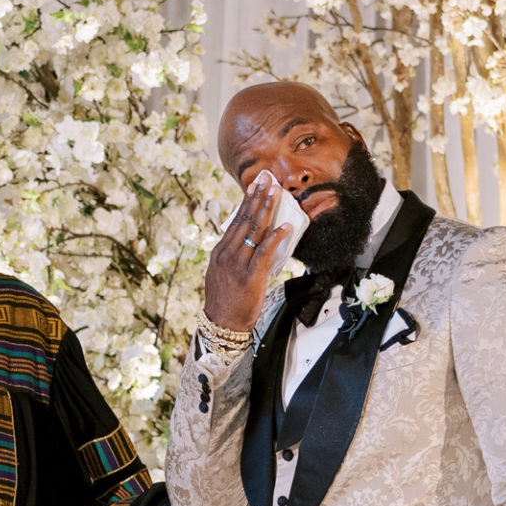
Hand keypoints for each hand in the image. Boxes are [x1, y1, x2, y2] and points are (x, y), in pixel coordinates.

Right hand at [203, 172, 293, 334]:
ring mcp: (238, 264)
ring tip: (276, 193)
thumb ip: (233, 257)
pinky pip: (265, 252)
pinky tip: (285, 226)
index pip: (235, 221)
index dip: (246, 202)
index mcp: (220, 252)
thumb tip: (247, 245)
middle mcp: (228, 254)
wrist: (221, 324)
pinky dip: (275, 237)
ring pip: (254, 231)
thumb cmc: (225, 302)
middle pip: (245, 220)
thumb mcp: (222, 274)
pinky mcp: (250, 276)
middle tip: (267, 180)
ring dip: (267, 209)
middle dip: (257, 198)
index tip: (254, 187)